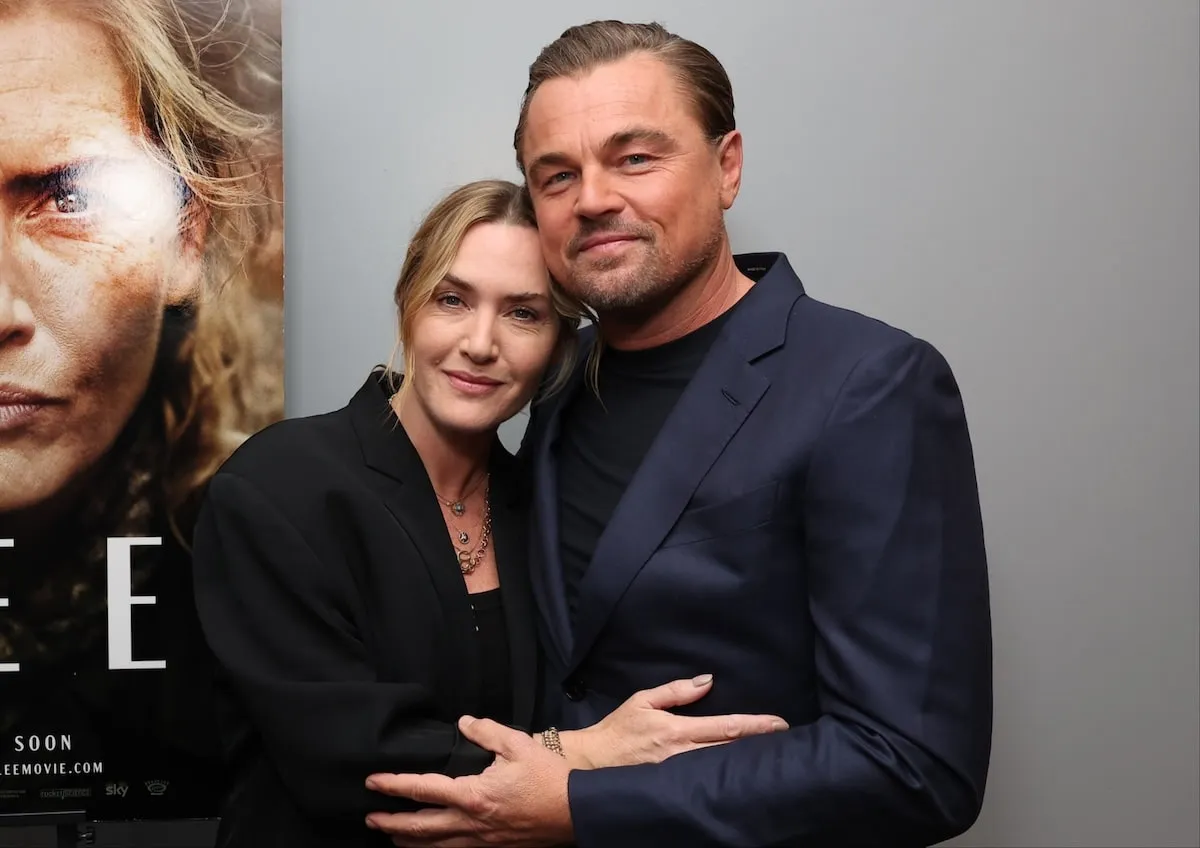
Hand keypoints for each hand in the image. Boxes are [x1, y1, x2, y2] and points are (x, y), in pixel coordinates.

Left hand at [366, 715, 572, 846]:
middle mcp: (471, 823)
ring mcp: (482, 841)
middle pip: (420, 827)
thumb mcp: (519, 745)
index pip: (423, 789)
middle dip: (391, 822)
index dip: (394, 785)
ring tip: (391, 835)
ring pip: (435, 845)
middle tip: (370, 817)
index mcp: (473, 795)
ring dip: (409, 840)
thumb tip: (464, 722)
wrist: (576, 812)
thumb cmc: (549, 778)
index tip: (373, 781)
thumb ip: (487, 732)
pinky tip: (430, 846)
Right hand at [559, 673, 788, 768]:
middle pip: (730, 749)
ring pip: (721, 765)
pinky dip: (726, 772)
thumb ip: (677, 691)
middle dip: (759, 744)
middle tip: (786, 739)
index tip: (779, 724)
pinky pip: (706, 778)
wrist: (593, 762)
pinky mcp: (674, 786)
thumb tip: (708, 681)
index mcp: (678, 730)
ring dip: (746, 759)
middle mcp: (683, 755)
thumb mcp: (643, 700)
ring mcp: (680, 774)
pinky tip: (739, 771)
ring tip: (771, 753)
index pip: (725, 726)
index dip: (755, 725)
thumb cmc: (618, 729)